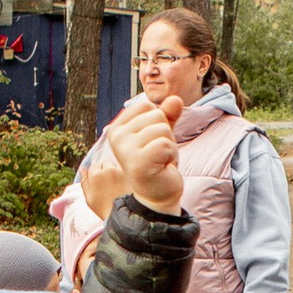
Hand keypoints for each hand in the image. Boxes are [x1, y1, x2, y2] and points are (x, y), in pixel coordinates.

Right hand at [104, 91, 184, 213]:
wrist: (157, 193)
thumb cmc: (158, 162)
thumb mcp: (161, 134)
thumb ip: (167, 115)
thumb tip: (176, 99)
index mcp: (117, 127)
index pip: (146, 106)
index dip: (158, 121)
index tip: (152, 141)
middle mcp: (116, 136)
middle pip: (156, 115)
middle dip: (165, 134)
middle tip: (157, 154)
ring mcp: (125, 149)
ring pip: (162, 129)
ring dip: (169, 146)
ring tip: (160, 160)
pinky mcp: (138, 162)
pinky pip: (166, 144)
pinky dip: (171, 156)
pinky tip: (162, 167)